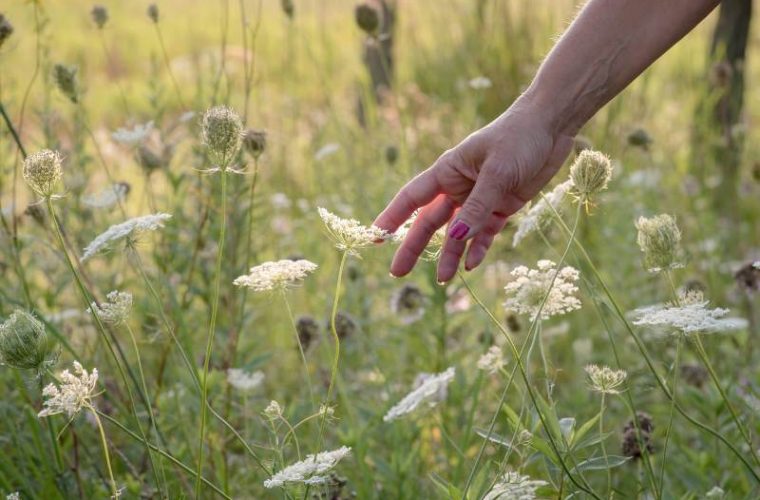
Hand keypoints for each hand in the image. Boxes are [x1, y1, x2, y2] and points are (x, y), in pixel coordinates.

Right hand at [373, 96, 573, 281]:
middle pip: (431, 222)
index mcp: (448, 171)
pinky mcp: (502, 206)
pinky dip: (478, 248)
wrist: (552, 126)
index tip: (376, 237)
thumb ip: (477, 207)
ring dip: (450, 255)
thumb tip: (455, 238)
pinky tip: (471, 265)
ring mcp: (480, 198)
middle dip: (415, 247)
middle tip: (398, 272)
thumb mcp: (497, 172)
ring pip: (458, 232)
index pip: (412, 198)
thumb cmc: (518, 138)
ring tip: (443, 280)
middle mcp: (459, 187)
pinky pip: (485, 233)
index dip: (393, 217)